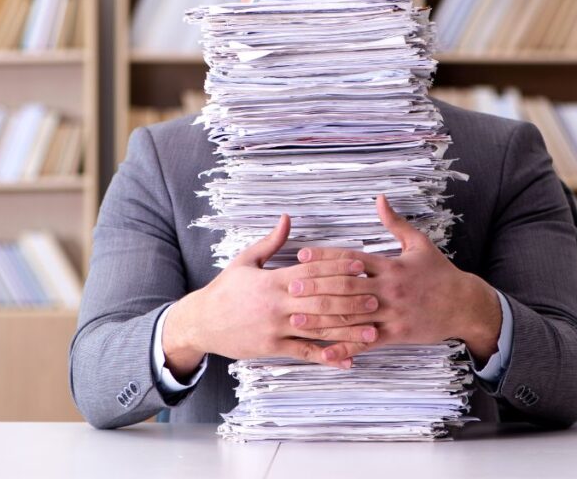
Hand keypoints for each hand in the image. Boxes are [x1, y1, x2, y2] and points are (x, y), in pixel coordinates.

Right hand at [161, 214, 380, 376]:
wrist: (201, 322)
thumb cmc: (225, 289)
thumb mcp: (245, 261)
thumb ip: (271, 242)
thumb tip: (287, 218)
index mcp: (273, 280)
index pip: (311, 270)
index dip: (337, 266)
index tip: (360, 264)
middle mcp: (277, 304)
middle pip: (320, 299)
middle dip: (349, 299)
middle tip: (375, 297)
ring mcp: (276, 328)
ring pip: (317, 327)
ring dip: (347, 329)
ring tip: (371, 329)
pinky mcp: (272, 348)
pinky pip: (304, 352)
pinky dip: (327, 356)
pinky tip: (347, 359)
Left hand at [293, 195, 502, 365]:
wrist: (465, 305)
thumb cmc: (439, 273)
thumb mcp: (419, 244)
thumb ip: (395, 223)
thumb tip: (379, 198)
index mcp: (390, 265)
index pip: (352, 258)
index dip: (325, 257)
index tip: (302, 256)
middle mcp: (389, 288)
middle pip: (347, 287)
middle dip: (317, 287)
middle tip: (292, 288)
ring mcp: (392, 313)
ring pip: (352, 316)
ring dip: (322, 318)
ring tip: (297, 318)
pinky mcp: (396, 334)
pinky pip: (366, 342)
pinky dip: (345, 347)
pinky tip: (325, 352)